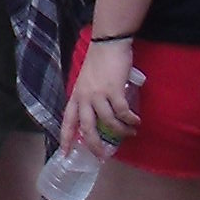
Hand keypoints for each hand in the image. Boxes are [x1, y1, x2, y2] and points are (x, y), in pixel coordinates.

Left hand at [65, 36, 142, 156]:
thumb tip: (97, 115)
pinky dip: (130, 119)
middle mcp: (84, 97)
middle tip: (103, 155)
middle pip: (87, 127)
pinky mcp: (114, 90)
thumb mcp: (86, 82)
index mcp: (76, 96)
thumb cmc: (98, 61)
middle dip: (94, 144)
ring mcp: (98, 94)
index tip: (64, 154)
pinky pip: (122, 111)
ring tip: (130, 133)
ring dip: (121, 131)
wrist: (107, 43)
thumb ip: (88, 98)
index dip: (65, 138)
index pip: (68, 120)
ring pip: (108, 122)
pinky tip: (136, 121)